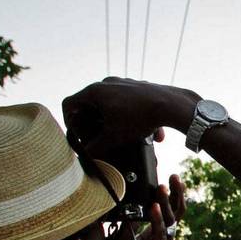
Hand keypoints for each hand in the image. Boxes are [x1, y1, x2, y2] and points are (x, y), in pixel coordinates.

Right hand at [62, 77, 200, 159]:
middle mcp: (108, 83)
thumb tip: (87, 156)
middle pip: (91, 105)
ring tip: (126, 138)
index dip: (69, 121)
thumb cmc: (139, 117)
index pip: (69, 104)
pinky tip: (151, 136)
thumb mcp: (113, 137)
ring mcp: (124, 83)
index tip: (77, 134)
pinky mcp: (140, 88)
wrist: (171, 104)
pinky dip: (134, 119)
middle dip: (94, 124)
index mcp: (95, 91)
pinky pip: (130, 104)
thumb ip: (96, 147)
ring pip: (113, 105)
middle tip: (98, 137)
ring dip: (116, 123)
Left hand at [103, 175, 187, 239]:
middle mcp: (162, 236)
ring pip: (169, 219)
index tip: (164, 177)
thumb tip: (124, 202)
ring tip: (163, 186)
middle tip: (174, 176)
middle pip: (175, 211)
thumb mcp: (119, 239)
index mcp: (154, 231)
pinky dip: (156, 220)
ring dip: (166, 202)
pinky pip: (160, 233)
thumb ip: (126, 222)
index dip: (167, 193)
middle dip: (176, 193)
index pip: (165, 208)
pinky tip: (153, 207)